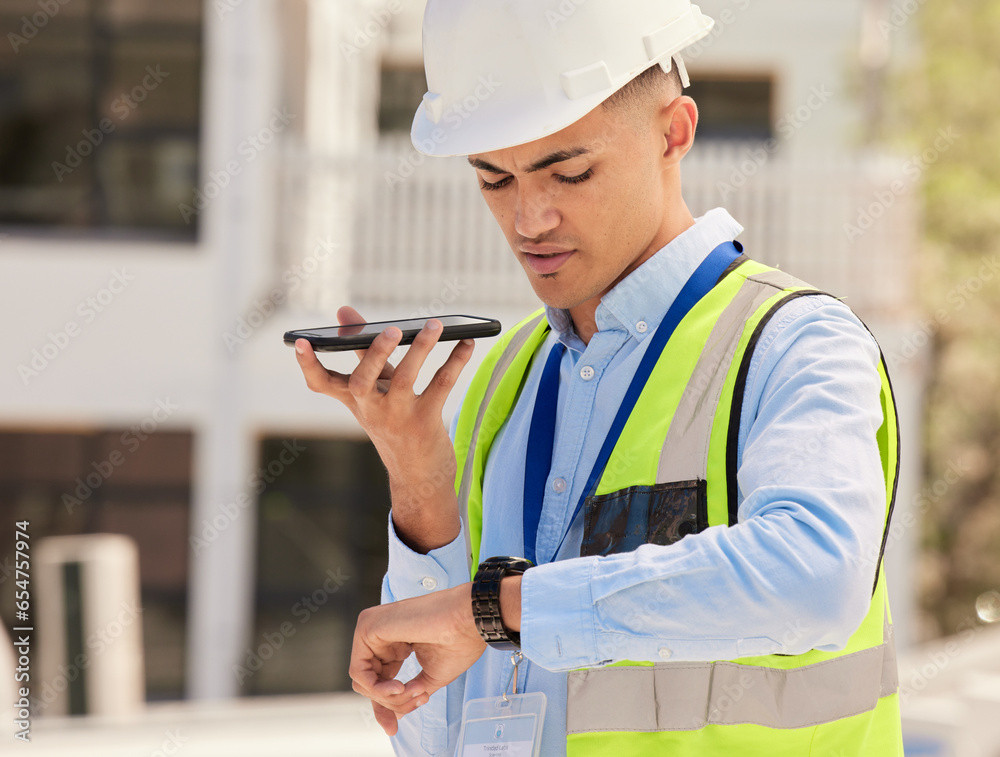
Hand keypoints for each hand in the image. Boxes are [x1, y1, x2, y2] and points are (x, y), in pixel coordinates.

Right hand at [294, 306, 475, 551]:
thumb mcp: (377, 389)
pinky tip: (466, 342)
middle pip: (362, 381)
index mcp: (355, 400)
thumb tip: (343, 312)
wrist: (417, 476)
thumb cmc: (395, 422)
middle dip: (375, 354)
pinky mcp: (425, 423)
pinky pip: (441, 386)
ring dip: (421, 349)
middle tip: (391, 329)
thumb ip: (364, 350)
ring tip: (435, 325)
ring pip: (406, 380)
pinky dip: (455, 361)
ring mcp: (398, 418)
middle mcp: (371, 409)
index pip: (321, 383)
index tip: (301, 342)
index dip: (308, 364)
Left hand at [350, 584, 485, 734]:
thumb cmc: (457, 642)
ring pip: (362, 680)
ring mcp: (371, 628)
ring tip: (411, 692)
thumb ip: (408, 692)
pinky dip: (378, 688)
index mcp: (394, 642)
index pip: (378, 680)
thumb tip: (394, 713)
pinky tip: (399, 687)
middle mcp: (380, 635)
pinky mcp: (367, 628)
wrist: (467, 621)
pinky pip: (359, 671)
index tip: (393, 728)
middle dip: (389, 703)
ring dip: (387, 696)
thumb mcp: (428, 676)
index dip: (385, 706)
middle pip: (369, 683)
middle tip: (415, 703)